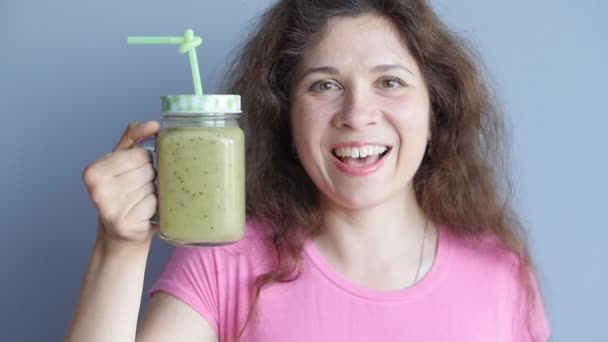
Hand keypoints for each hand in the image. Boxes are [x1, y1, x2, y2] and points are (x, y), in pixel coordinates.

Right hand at [82, 121, 159, 245]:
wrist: (120, 236)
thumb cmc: (122, 194)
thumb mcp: (122, 162)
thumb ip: (134, 138)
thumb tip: (152, 125)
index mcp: (94, 171)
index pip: (141, 154)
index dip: (145, 163)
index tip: (135, 172)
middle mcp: (98, 190)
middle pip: (148, 171)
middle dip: (149, 179)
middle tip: (137, 190)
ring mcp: (111, 209)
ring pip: (153, 188)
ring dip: (153, 193)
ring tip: (139, 201)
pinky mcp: (127, 225)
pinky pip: (155, 205)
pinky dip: (155, 208)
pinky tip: (143, 214)